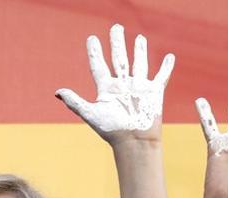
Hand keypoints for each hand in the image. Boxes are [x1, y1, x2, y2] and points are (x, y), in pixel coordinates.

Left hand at [56, 25, 172, 143]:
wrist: (134, 141)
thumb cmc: (112, 130)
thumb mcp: (91, 114)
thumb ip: (74, 102)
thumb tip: (57, 92)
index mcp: (106, 89)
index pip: (99, 66)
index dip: (94, 52)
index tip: (91, 39)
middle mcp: (122, 86)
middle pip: (119, 58)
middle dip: (117, 43)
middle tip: (116, 27)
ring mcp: (138, 88)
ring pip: (139, 63)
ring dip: (139, 50)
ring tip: (139, 38)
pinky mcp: (154, 92)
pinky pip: (161, 76)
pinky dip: (166, 67)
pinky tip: (170, 56)